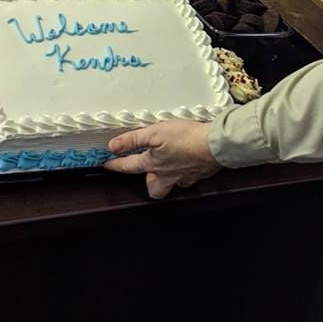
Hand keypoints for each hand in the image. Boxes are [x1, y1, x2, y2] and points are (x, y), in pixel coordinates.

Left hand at [103, 120, 218, 198]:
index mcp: (154, 165)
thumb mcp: (156, 132)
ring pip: (172, 184)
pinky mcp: (200, 174)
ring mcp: (185, 177)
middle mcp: (167, 175)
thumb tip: (114, 146)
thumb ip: (134, 139)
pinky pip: (189, 178)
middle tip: (148, 172)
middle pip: (154, 189)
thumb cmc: (187, 138)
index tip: (107, 164)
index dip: (116, 164)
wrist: (215, 145)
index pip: (129, 166)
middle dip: (149, 183)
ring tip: (169, 167)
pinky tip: (190, 162)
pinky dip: (186, 172)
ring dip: (168, 178)